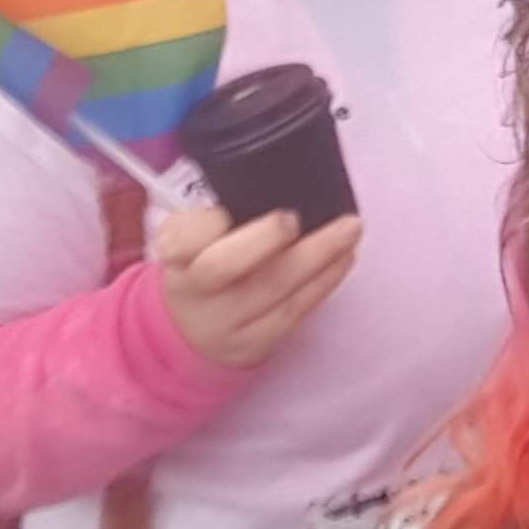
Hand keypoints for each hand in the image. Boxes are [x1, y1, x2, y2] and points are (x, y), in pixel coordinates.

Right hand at [154, 205, 362, 369]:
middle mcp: (197, 293)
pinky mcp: (255, 343)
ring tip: (349, 229)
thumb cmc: (205, 265)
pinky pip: (294, 312)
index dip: (204, 225)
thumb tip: (264, 184)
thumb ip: (213, 215)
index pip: (182, 240)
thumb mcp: (193, 238)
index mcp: (179, 257)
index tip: (226, 211)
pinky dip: (324, 281)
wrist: (193, 331)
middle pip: (222, 267)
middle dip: (264, 239)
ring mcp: (226, 322)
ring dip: (318, 255)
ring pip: (271, 288)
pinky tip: (344, 258)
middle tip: (293, 218)